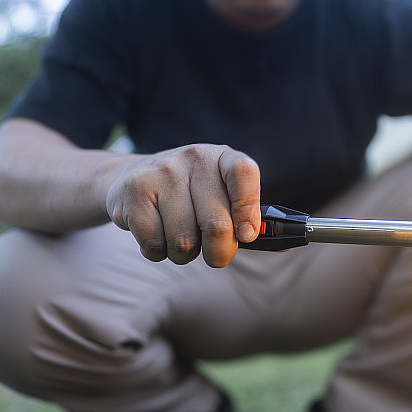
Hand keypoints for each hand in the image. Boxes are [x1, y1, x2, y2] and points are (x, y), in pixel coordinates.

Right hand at [105, 143, 260, 266]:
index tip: (246, 235)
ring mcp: (162, 171)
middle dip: (219, 252)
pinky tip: (156, 235)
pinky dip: (158, 253)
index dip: (248, 208)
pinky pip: (154, 244)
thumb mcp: (221, 197)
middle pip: (216, 224)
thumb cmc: (190, 197)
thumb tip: (283, 245)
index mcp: (223, 157)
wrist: (129, 180)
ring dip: (184, 253)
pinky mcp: (134, 190)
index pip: (243, 173)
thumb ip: (249, 218)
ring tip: (179, 236)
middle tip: (214, 254)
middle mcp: (194, 158)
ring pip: (184, 241)